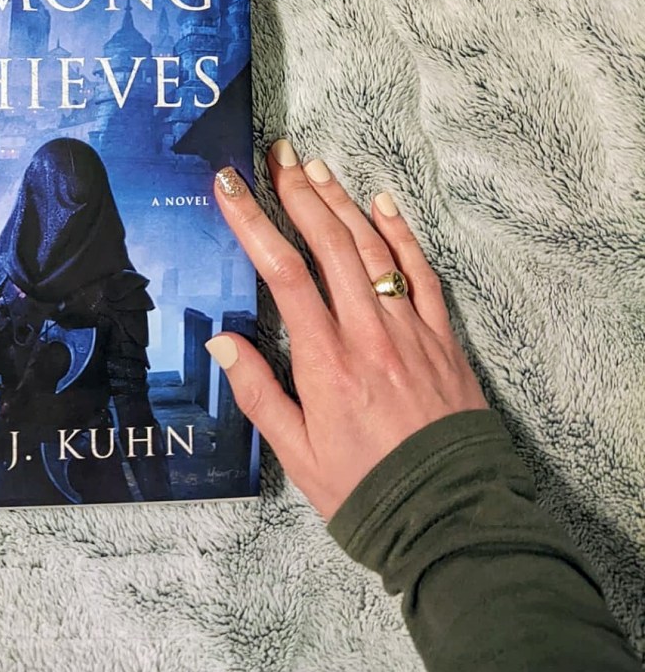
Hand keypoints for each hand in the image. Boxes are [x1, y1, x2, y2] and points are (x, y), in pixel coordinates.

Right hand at [210, 141, 488, 520]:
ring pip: (373, 249)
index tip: (229, 186)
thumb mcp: (296, 454)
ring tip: (316, 167)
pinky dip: (402, 234)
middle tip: (278, 155)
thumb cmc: (365, 489)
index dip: (253, 221)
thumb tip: (221, 338)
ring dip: (342, 203)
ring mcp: (409, 330)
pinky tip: (383, 204)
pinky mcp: (441, 338)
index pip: (282, 272)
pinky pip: (421, 273)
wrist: (450, 517)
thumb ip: (257, 392)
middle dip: (300, 193)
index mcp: (325, 361)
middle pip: (330, 244)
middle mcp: (367, 333)